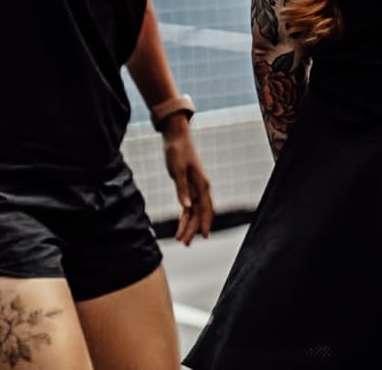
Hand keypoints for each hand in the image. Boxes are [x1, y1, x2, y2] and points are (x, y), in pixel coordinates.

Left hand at [161, 119, 214, 244]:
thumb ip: (182, 190)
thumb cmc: (177, 151)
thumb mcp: (177, 171)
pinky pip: (189, 205)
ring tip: (181, 240)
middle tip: (184, 244)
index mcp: (202, 183)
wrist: (176, 137)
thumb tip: (187, 208)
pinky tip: (182, 225)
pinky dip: (185, 216)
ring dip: (188, 225)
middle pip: (200, 212)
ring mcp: (196, 187)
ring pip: (194, 211)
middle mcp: (202, 187)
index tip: (203, 237)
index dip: (204, 223)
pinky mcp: (189, 186)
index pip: (205, 208)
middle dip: (193, 229)